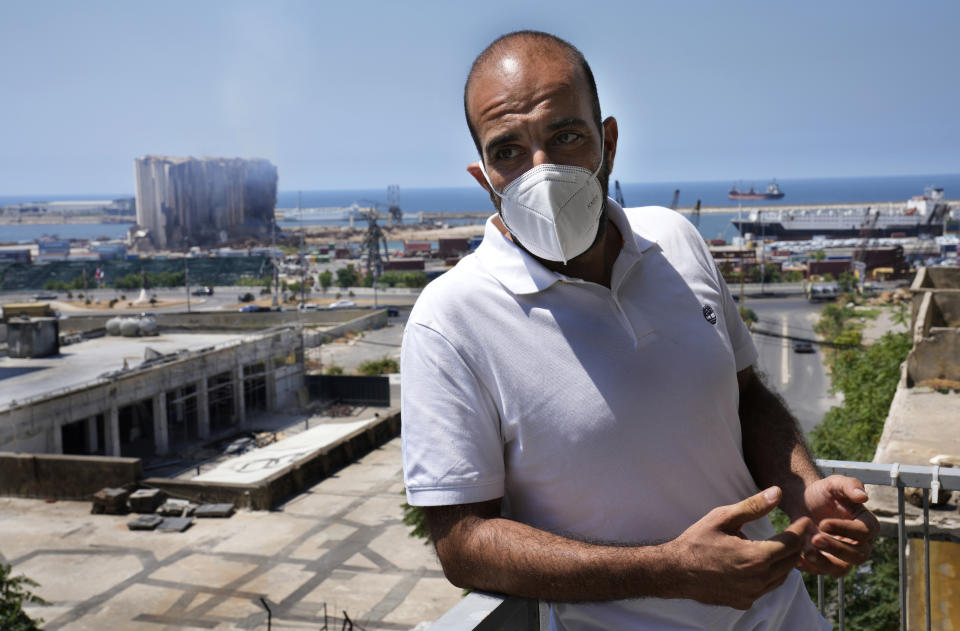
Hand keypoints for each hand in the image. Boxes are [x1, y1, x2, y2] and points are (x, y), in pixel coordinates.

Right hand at [667, 487, 811, 609]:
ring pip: (782, 577)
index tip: (805, 519)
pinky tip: (765, 562)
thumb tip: (777, 493)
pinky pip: (767, 587)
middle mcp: (757, 579)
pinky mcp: (744, 601)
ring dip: (787, 561)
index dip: (800, 529)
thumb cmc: (697, 541)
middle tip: (799, 530)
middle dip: (798, 544)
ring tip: (785, 545)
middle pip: (790, 561)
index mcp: (755, 557)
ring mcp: (751, 594)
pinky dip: (773, 574)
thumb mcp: (722, 517)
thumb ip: (753, 507)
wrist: (675, 570)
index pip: (791, 543)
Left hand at [795, 475, 878, 576]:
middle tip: (815, 539)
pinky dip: (810, 568)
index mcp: (867, 524)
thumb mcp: (834, 483)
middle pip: (857, 555)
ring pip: (842, 568)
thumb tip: (863, 496)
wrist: (804, 501)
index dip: (845, 529)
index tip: (823, 523)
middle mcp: (861, 544)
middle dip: (836, 549)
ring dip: (825, 563)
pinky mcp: (828, 563)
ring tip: (806, 552)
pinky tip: (796, 559)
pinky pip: (822, 572)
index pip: (864, 532)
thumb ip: (850, 485)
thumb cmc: (823, 492)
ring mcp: (845, 557)